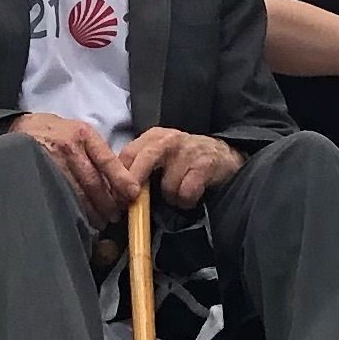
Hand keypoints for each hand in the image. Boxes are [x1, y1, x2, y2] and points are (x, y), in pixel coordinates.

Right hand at [9, 109, 128, 222]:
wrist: (21, 128)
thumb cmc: (56, 132)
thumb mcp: (79, 131)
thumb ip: (98, 152)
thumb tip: (122, 179)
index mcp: (83, 134)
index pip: (107, 160)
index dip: (121, 179)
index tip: (133, 193)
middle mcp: (68, 147)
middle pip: (94, 182)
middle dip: (108, 202)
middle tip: (116, 214)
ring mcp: (52, 161)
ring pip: (78, 193)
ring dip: (93, 210)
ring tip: (101, 219)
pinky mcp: (40, 174)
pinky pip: (61, 196)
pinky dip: (74, 209)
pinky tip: (81, 216)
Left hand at [119, 126, 242, 211]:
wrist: (222, 155)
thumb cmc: (183, 159)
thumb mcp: (159, 155)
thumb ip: (139, 166)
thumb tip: (115, 191)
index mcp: (152, 137)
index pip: (126, 154)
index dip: (117, 178)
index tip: (115, 198)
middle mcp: (168, 140)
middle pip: (141, 163)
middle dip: (134, 186)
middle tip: (134, 202)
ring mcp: (187, 152)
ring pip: (166, 186)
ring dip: (171, 197)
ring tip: (178, 191)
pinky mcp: (204, 166)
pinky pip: (185, 194)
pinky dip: (187, 201)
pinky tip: (192, 194)